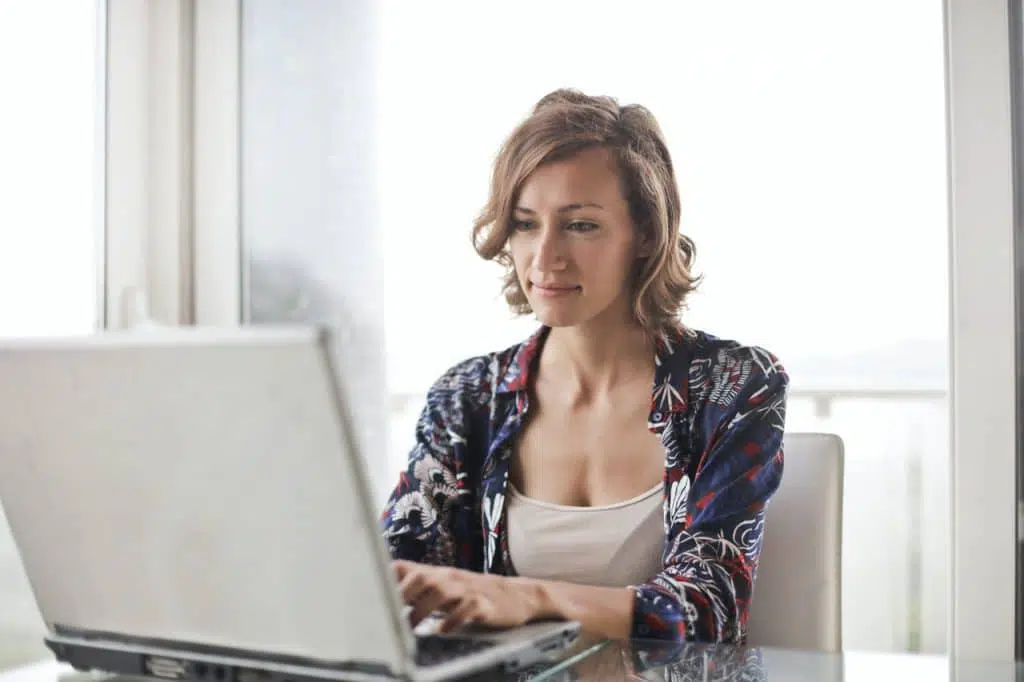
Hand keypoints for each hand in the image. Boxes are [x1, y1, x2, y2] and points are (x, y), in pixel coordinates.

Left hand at [393, 560, 545, 633]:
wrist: (516, 595)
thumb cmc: (473, 594)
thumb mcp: (444, 588)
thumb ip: (417, 590)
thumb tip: (383, 598)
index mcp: (436, 574)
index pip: (405, 567)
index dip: (385, 579)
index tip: (368, 594)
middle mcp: (449, 578)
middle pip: (421, 577)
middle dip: (403, 595)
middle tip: (389, 616)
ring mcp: (468, 589)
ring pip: (441, 591)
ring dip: (422, 609)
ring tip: (411, 628)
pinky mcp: (484, 604)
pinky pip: (467, 608)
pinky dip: (453, 620)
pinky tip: (443, 630)